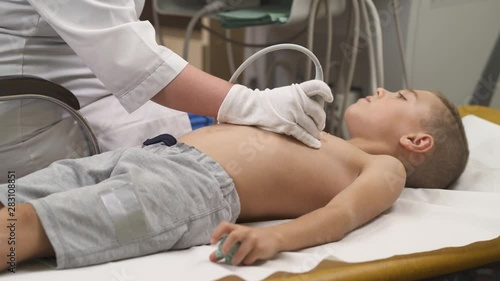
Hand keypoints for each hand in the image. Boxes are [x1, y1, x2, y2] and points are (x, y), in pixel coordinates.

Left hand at [209, 221, 281, 265]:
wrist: (273, 237)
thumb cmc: (251, 239)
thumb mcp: (238, 240)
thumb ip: (225, 248)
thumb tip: (212, 258)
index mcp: (237, 228)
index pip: (225, 225)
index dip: (217, 233)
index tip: (212, 242)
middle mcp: (245, 232)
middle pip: (234, 235)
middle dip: (227, 245)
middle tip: (224, 253)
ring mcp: (253, 239)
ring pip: (243, 249)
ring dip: (236, 258)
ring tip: (235, 262)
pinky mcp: (260, 248)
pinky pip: (250, 258)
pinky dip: (246, 261)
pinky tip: (247, 260)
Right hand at [217, 80, 333, 148]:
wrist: (251, 107)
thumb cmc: (267, 102)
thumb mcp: (284, 94)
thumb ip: (298, 98)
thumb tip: (312, 109)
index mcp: (296, 90)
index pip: (317, 86)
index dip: (326, 92)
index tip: (329, 98)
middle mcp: (297, 100)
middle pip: (318, 112)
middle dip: (321, 121)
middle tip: (320, 126)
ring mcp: (293, 113)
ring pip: (312, 126)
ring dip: (316, 133)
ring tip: (317, 137)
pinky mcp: (287, 126)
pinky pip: (303, 135)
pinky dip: (311, 141)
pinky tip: (315, 145)